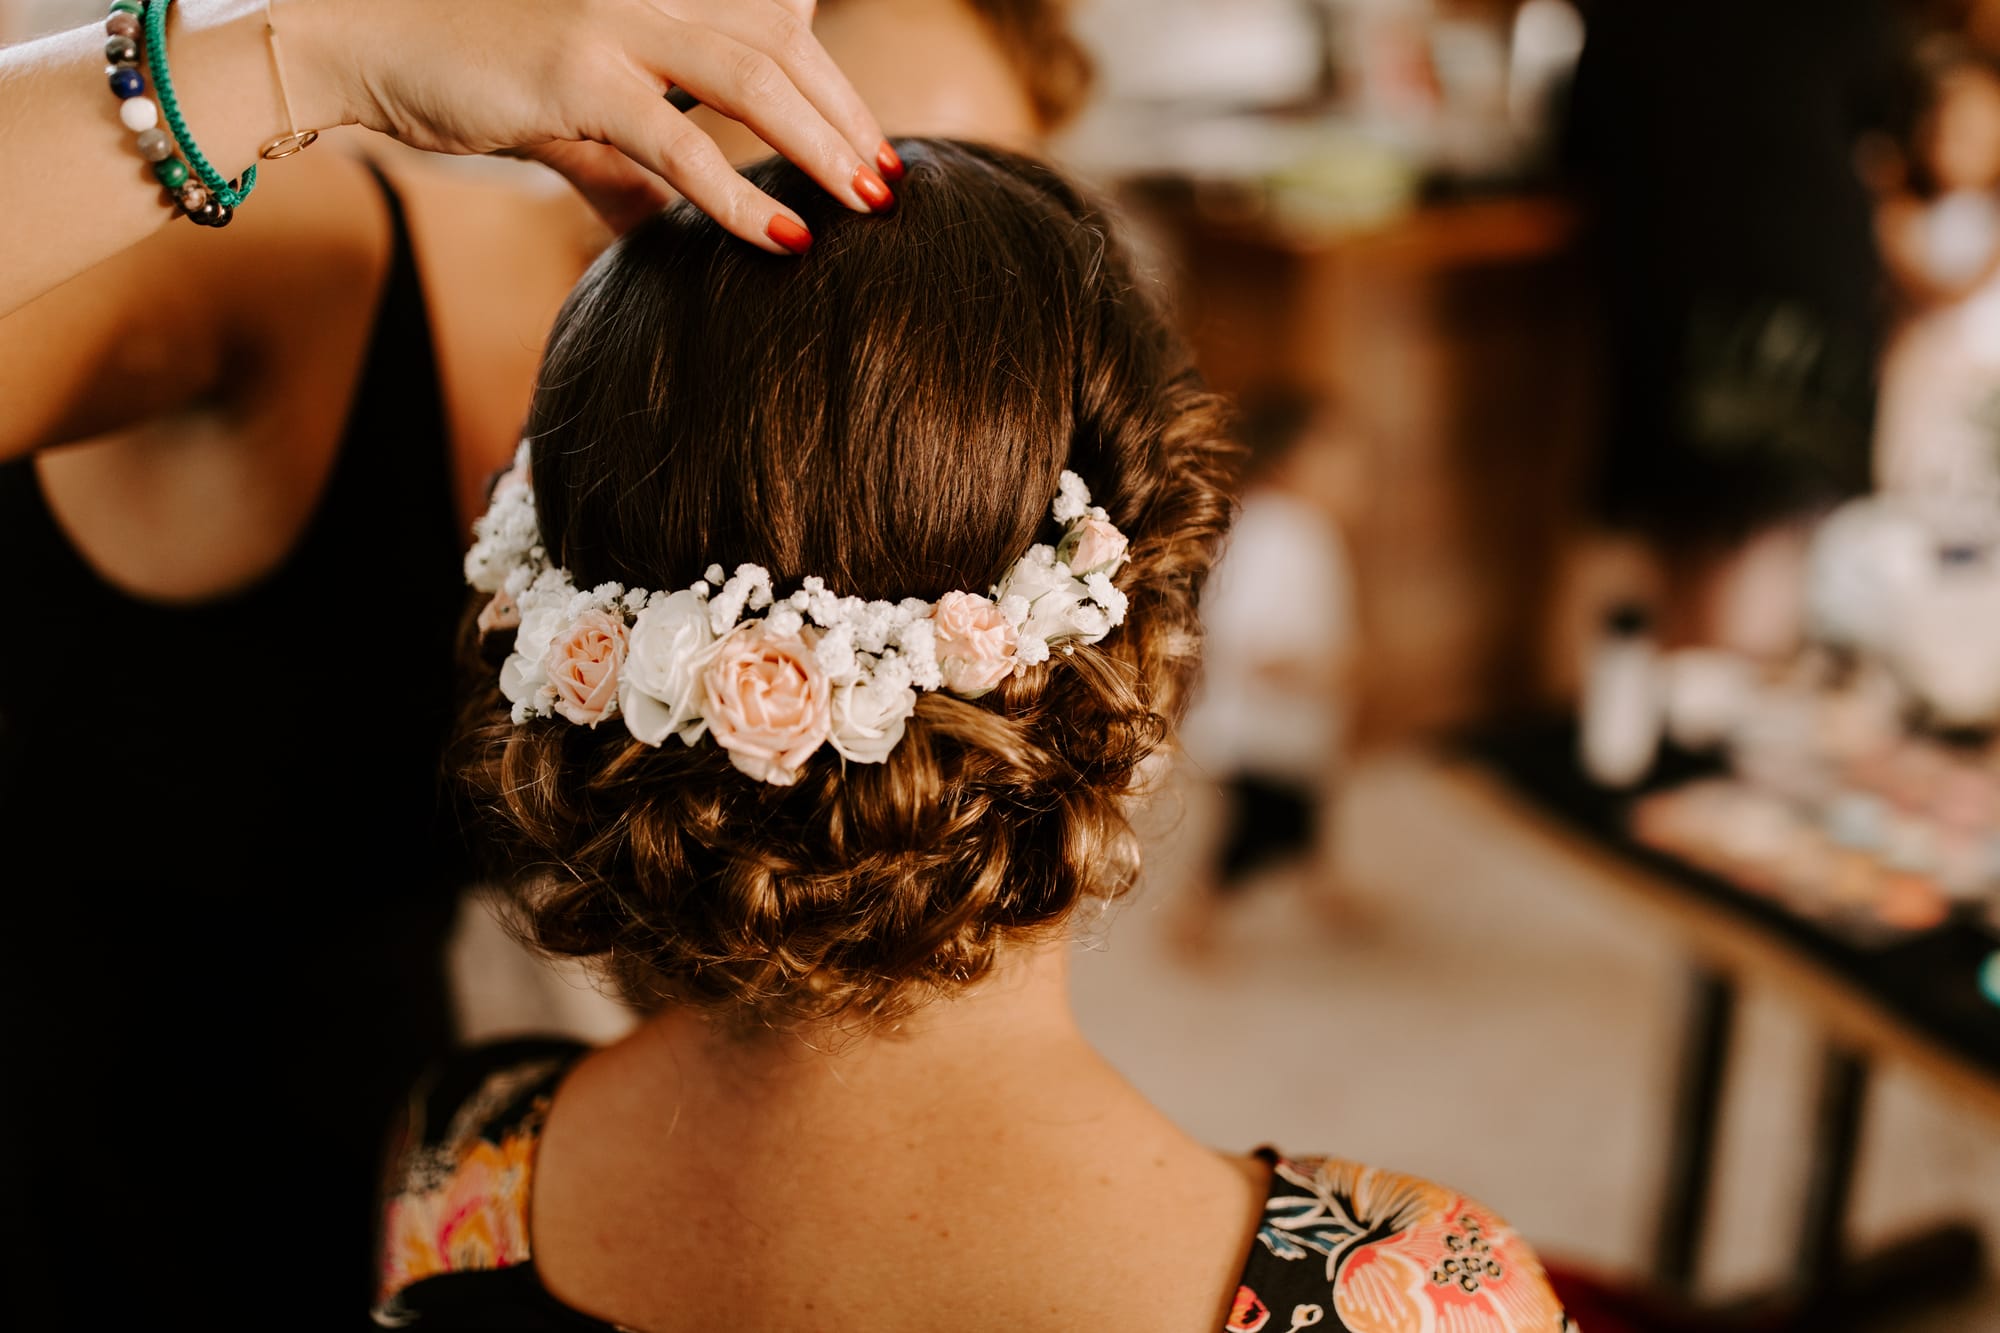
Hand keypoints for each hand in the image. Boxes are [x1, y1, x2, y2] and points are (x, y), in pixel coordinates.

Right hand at [292, 0, 896, 250]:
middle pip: (783, 43)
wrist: (362, 49)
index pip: (772, 20)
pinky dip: (741, 192)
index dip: (832, 80)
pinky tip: (785, 237)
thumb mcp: (572, 123)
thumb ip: (630, 167)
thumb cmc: (467, 79)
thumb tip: (661, 231)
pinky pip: (680, 139)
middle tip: (888, 183)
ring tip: (868, 202)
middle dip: (846, 115)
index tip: (870, 146)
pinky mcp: (577, 76)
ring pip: (753, 77)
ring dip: (823, 144)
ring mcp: (614, 25)